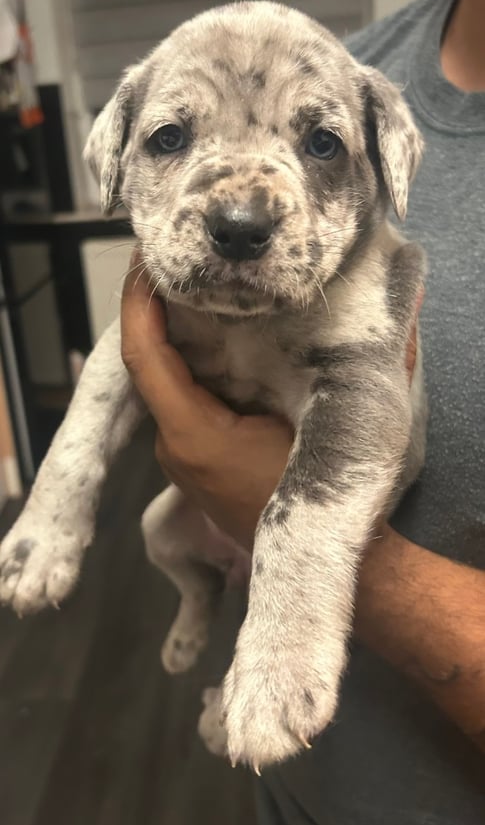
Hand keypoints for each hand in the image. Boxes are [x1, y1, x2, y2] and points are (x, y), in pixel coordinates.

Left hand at [121, 252, 421, 549]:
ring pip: (166, 383)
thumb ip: (309, 366)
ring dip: (176, 339)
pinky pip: (182, 401)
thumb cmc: (311, 494)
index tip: (145, 263)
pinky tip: (217, 340)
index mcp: (190, 433)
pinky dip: (192, 366)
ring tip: (197, 288)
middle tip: (175, 262)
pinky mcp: (195, 460)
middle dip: (158, 312)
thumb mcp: (311, 422)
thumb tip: (339, 305)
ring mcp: (181, 455)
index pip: (143, 357)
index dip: (137, 305)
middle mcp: (173, 444)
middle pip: (149, 365)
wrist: (318, 562)